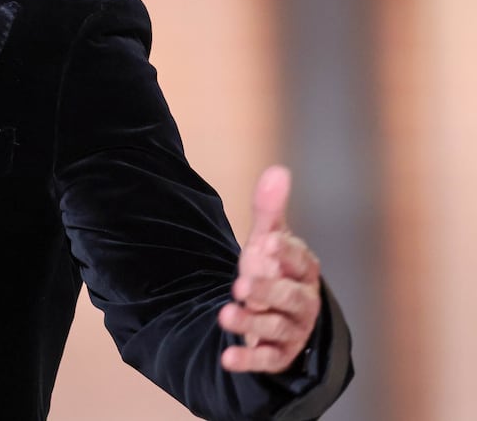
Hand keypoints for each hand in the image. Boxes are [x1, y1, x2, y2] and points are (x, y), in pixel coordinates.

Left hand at [218, 165, 321, 373]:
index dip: (285, 253)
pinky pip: (267, 359)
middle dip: (266, 290)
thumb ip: (269, 210)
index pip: (300, 261)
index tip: (267, 243)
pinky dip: (248, 360)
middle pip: (288, 297)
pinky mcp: (279, 355)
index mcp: (304, 270)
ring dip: (251, 323)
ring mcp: (293, 330)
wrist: (277, 312)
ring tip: (225, 315)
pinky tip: (227, 357)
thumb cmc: (274, 269)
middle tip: (241, 284)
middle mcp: (303, 301)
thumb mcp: (268, 240)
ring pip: (276, 327)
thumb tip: (278, 170)